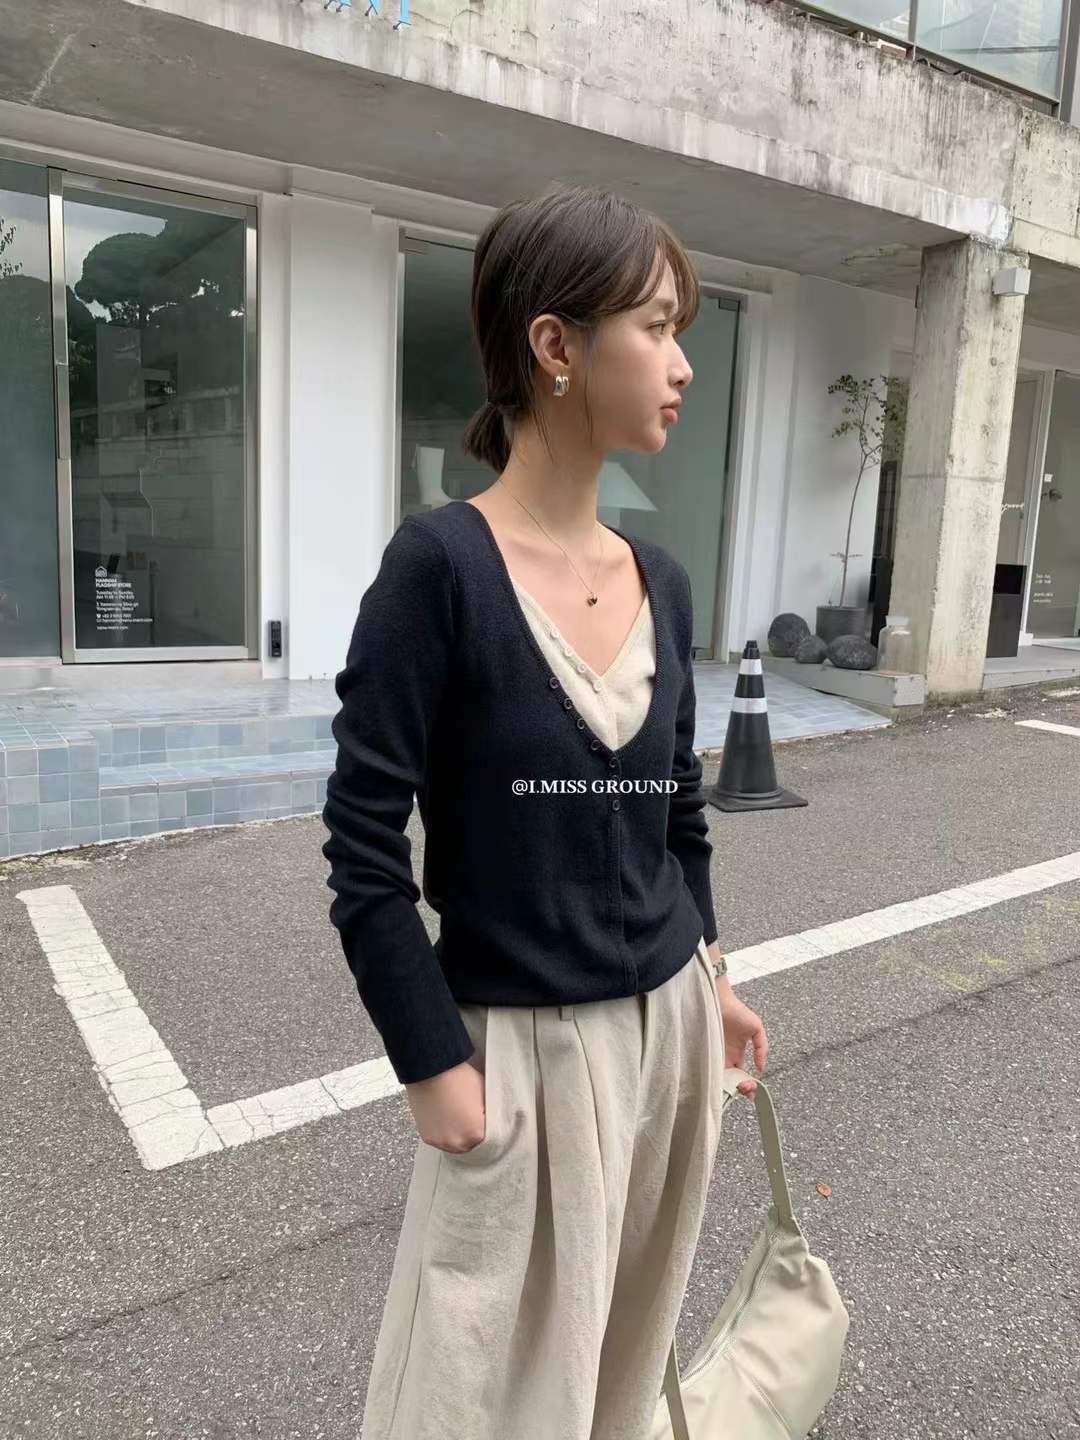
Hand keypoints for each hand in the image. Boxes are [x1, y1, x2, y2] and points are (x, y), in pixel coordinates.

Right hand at [403, 1057, 487, 1152]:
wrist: (432, 1070)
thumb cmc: (459, 1077)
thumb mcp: (485, 1092)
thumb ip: (489, 1111)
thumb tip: (491, 1116)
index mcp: (477, 1134)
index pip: (489, 1139)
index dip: (487, 1127)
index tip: (486, 1120)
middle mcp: (459, 1143)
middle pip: (471, 1145)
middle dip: (473, 1134)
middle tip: (471, 1119)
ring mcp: (441, 1142)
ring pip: (455, 1145)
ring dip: (458, 1136)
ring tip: (458, 1118)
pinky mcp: (427, 1137)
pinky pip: (441, 1140)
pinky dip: (444, 1132)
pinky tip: (447, 1118)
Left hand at [715, 983, 766, 1097]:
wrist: (718, 1000)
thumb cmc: (737, 1011)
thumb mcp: (756, 1029)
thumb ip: (761, 1048)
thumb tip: (761, 1068)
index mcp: (737, 1054)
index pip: (742, 1076)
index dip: (748, 1086)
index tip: (752, 1092)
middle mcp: (725, 1058)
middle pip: (731, 1081)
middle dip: (739, 1089)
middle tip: (743, 1088)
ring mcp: (714, 1056)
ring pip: (720, 1078)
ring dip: (727, 1086)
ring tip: (735, 1087)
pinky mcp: (703, 1054)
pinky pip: (707, 1070)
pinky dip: (713, 1078)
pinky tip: (720, 1082)